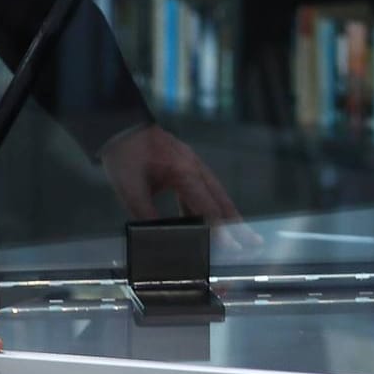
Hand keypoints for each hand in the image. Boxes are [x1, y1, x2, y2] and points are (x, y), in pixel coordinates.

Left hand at [101, 125, 260, 249]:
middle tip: (254, 242)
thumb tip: (157, 240)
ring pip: (213, 195)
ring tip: (235, 238)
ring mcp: (191, 165)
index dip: (220, 230)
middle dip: (238, 224)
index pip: (208, 206)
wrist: (119, 125)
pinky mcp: (184, 166)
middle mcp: (194, 167)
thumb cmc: (124, 154)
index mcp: (184, 171)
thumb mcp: (131, 189)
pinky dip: (205, 208)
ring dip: (224, 217)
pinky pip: (200, 191)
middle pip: (221, 200)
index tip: (232, 248)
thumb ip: (146, 216)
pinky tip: (202, 223)